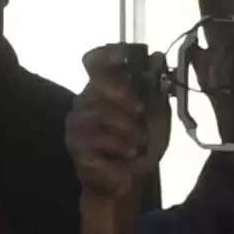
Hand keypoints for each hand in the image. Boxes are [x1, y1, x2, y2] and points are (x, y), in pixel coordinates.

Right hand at [69, 47, 168, 204]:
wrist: (130, 181)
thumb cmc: (141, 144)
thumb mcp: (156, 114)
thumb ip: (155, 87)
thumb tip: (157, 56)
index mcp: (103, 88)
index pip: (94, 60)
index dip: (108, 53)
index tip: (125, 55)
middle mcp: (85, 100)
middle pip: (98, 82)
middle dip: (123, 94)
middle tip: (139, 110)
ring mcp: (76, 123)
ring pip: (100, 112)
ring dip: (128, 128)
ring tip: (138, 142)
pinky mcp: (75, 145)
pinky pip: (98, 138)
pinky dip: (120, 145)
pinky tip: (128, 153)